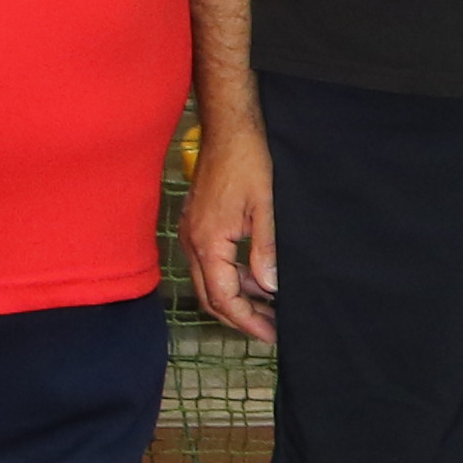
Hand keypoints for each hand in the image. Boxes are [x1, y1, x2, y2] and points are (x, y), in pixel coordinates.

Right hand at [184, 113, 277, 342]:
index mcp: (208, 242)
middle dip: (240, 317)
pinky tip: (256, 278)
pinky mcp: (198, 224)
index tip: (271, 335)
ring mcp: (192, 233)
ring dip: (237, 296)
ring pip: (210, 280)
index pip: (224, 297)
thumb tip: (270, 286)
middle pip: (211, 296)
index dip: (247, 320)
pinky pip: (210, 262)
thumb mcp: (265, 207)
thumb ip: (266, 249)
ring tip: (269, 308)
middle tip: (270, 331)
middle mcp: (193, 242)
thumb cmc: (247, 160)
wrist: (228, 128)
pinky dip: (232, 276)